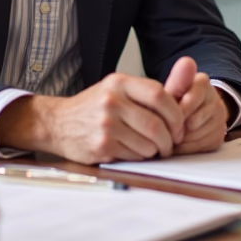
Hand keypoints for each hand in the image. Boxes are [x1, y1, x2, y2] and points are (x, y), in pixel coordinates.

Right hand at [0, 73, 187, 163]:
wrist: (58, 123)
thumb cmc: (93, 107)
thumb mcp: (115, 89)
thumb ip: (144, 93)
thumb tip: (182, 99)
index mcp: (119, 82)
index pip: (160, 95)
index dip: (176, 113)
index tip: (179, 125)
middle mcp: (112, 101)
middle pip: (156, 124)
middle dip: (170, 139)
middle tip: (171, 143)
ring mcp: (106, 124)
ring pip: (148, 143)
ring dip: (155, 150)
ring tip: (152, 148)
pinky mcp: (101, 146)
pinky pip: (134, 155)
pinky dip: (140, 157)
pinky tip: (134, 151)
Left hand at [165, 56, 228, 155]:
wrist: (190, 113)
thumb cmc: (176, 101)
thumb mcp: (173, 91)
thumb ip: (178, 80)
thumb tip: (187, 61)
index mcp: (202, 83)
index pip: (189, 101)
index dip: (175, 112)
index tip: (166, 115)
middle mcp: (216, 100)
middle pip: (192, 121)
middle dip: (176, 127)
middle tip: (167, 127)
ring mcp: (220, 120)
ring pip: (196, 135)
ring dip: (181, 139)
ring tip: (172, 134)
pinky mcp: (220, 137)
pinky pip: (201, 146)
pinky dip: (188, 147)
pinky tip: (182, 142)